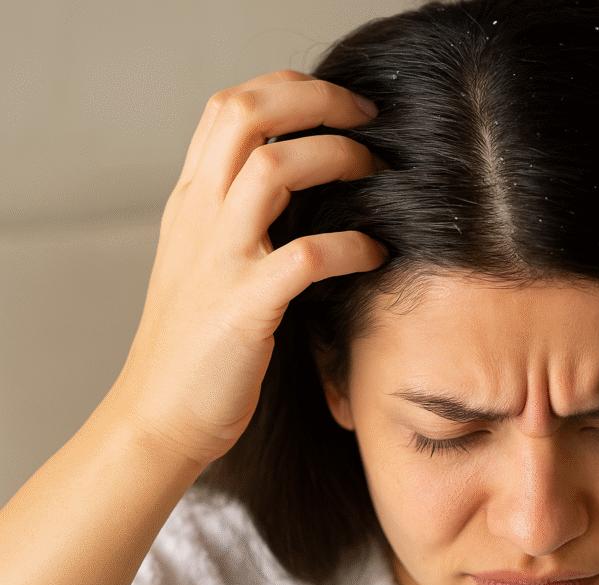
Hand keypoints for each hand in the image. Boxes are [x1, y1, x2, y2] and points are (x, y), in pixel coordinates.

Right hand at [111, 70, 384, 465]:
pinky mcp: (245, 308)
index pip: (229, 108)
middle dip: (316, 100)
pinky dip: (352, 245)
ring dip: (336, 158)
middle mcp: (200, 218)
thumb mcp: (200, 259)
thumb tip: (294, 178)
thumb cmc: (193, 341)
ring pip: (274, 169)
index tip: (336, 101)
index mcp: (191, 202)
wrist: (158, 416)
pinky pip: (307, 257)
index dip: (286, 88)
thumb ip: (233, 213)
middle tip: (366, 116)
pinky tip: (376, 253)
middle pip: (246, 115)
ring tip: (374, 170)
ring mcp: (220, 260)